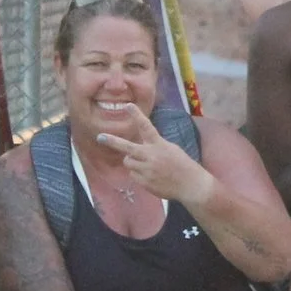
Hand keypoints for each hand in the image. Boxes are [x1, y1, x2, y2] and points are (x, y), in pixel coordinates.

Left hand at [94, 103, 209, 202]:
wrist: (190, 185)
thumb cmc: (182, 164)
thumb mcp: (170, 149)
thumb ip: (153, 147)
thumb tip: (135, 152)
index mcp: (159, 144)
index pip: (146, 127)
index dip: (136, 115)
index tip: (127, 105)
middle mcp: (151, 156)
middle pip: (127, 147)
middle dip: (112, 141)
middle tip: (100, 137)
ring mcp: (146, 170)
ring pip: (128, 162)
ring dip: (132, 161)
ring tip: (146, 165)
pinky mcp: (144, 182)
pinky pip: (133, 175)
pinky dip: (138, 174)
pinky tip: (151, 176)